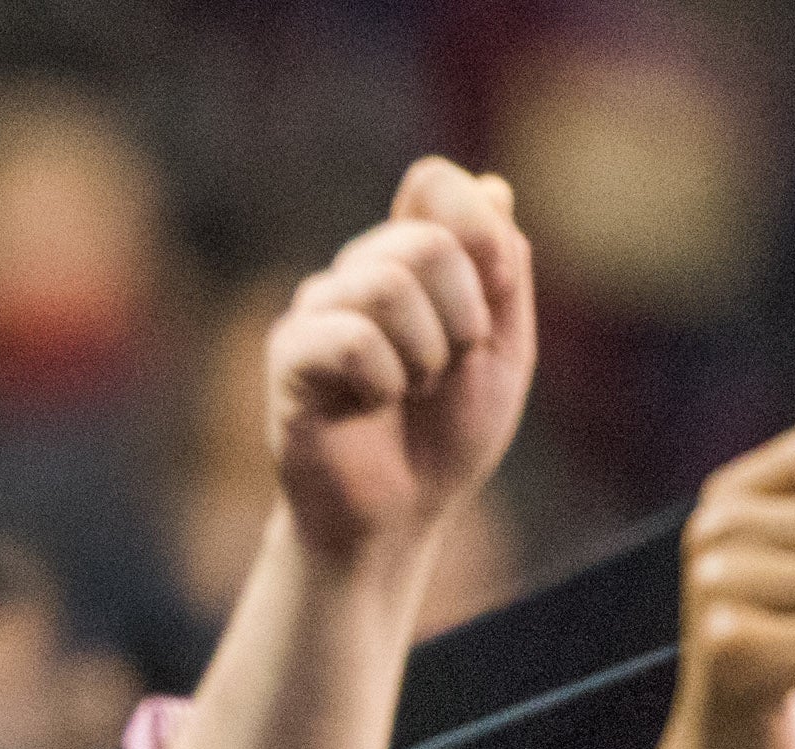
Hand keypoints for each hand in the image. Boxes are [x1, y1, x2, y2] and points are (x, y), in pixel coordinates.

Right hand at [266, 159, 534, 568]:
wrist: (398, 520)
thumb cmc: (445, 437)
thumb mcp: (505, 349)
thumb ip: (505, 269)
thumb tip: (492, 186)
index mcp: (408, 258)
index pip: (435, 183)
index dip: (479, 237)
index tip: (489, 306)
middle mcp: (356, 272)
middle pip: (425, 240)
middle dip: (462, 317)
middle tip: (447, 369)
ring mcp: (317, 311)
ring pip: (385, 285)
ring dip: (424, 355)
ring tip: (410, 392)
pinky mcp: (289, 357)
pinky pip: (350, 338)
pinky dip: (384, 381)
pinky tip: (370, 407)